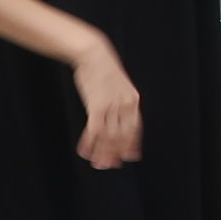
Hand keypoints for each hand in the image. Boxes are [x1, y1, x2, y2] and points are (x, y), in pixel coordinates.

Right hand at [71, 44, 141, 169]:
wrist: (94, 54)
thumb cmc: (103, 70)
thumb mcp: (118, 86)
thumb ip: (120, 101)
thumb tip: (116, 113)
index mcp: (133, 101)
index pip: (136, 128)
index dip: (133, 144)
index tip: (131, 157)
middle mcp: (125, 105)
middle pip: (122, 136)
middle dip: (116, 152)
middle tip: (109, 165)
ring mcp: (111, 106)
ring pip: (108, 136)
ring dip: (102, 152)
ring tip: (97, 164)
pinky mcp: (96, 105)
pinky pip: (94, 130)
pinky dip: (89, 143)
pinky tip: (84, 152)